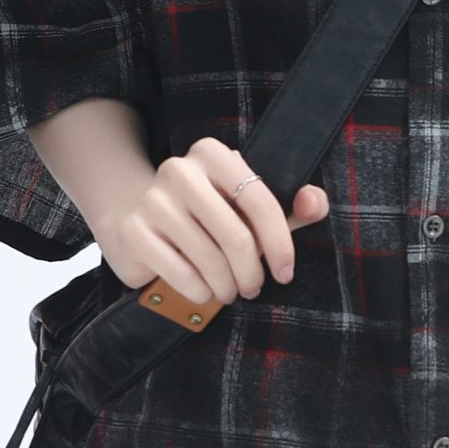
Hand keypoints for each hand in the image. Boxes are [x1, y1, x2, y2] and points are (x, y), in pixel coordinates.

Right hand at [95, 136, 329, 306]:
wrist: (137, 219)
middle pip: (236, 236)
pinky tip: (203, 293)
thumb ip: (290, 208)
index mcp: (213, 155)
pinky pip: (180, 273)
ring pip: (209, 259)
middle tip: (253, 288)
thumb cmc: (207, 217)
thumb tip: (314, 203)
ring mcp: (153, 200)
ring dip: (226, 287)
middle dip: (252, 273)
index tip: (285, 272)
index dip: (280, 243)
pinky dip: (199, 292)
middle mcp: (180, 170)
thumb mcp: (250, 209)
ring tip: (229, 291)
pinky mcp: (134, 231)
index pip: (260, 201)